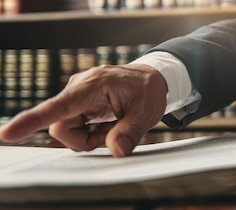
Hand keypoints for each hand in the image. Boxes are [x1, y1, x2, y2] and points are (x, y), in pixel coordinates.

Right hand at [0, 64, 166, 156]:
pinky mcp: (75, 104)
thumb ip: (130, 132)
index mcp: (93, 86)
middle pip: (61, 128)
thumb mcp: (146, 114)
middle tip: (114, 133)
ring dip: (89, 137)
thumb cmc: (147, 92)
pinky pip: (72, 127)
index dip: (32, 121)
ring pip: (66, 130)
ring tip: (112, 125)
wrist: (151, 79)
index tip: (9, 133)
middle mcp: (78, 88)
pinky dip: (89, 133)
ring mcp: (75, 96)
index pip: (59, 106)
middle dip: (86, 140)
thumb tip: (117, 150)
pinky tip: (105, 123)